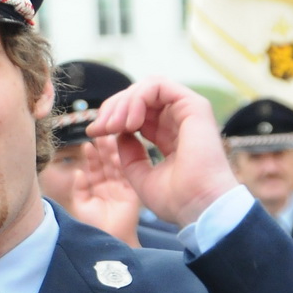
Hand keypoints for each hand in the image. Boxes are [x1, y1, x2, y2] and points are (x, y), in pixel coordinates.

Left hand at [67, 137, 142, 246]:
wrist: (110, 238)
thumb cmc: (93, 225)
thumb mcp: (82, 204)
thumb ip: (79, 188)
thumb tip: (77, 171)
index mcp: (95, 187)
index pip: (93, 168)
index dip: (90, 157)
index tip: (87, 144)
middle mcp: (108, 184)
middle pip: (105, 163)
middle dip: (103, 149)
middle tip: (101, 134)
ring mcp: (120, 186)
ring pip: (116, 166)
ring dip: (112, 153)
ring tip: (109, 139)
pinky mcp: (131, 191)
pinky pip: (126, 175)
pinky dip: (123, 164)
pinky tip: (118, 154)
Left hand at [84, 79, 238, 227]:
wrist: (199, 207)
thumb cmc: (175, 199)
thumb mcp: (139, 174)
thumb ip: (129, 152)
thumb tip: (119, 133)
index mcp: (168, 136)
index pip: (135, 113)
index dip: (111, 117)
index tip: (93, 132)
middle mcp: (178, 121)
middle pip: (138, 96)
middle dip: (112, 108)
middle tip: (99, 128)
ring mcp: (187, 112)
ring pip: (146, 88)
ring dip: (122, 103)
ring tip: (114, 126)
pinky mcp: (194, 106)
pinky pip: (158, 86)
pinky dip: (137, 99)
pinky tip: (130, 123)